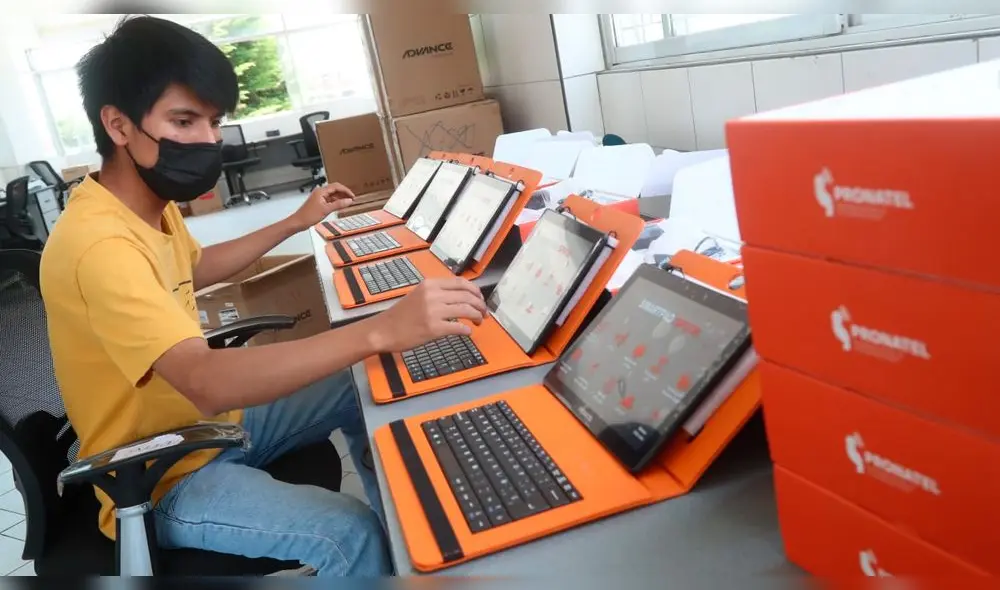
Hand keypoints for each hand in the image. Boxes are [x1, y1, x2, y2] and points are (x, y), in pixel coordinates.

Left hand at [289, 183, 355, 230]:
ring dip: (340, 198)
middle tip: (351, 199)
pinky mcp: (319, 203)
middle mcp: (320, 193)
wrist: (298, 222)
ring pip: (332, 195)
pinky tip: (340, 206)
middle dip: (344, 193)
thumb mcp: (326, 210)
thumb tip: (348, 201)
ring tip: (347, 203)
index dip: (346, 190)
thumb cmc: (308, 216)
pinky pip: (329, 200)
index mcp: (321, 191)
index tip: (352, 196)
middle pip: (335, 189)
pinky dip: (336, 202)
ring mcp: (319, 198)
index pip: (336, 186)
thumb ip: (339, 204)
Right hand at [368, 278, 487, 352]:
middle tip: (484, 313)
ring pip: (466, 310)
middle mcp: (433, 295)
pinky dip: (467, 330)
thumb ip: (438, 293)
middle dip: (480, 305)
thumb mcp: (419, 295)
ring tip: (479, 321)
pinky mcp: (433, 328)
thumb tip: (461, 297)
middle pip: (467, 296)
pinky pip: (459, 328)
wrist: (383, 330)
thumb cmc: (400, 315)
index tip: (480, 298)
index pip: (461, 283)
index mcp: (430, 284)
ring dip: (477, 316)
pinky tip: (468, 332)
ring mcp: (433, 311)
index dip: (475, 291)